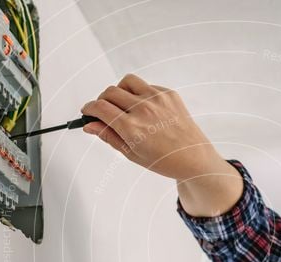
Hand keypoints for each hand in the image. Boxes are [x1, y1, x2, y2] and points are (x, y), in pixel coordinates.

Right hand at [80, 74, 224, 180]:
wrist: (193, 158)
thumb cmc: (163, 160)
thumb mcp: (131, 153)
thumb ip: (109, 136)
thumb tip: (89, 125)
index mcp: (132, 128)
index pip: (100, 108)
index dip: (89, 108)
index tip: (87, 111)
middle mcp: (144, 110)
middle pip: (110, 92)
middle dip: (102, 100)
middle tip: (104, 111)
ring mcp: (157, 99)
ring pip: (127, 81)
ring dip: (119, 91)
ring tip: (123, 106)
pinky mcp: (169, 94)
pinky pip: (146, 86)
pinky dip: (139, 94)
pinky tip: (145, 110)